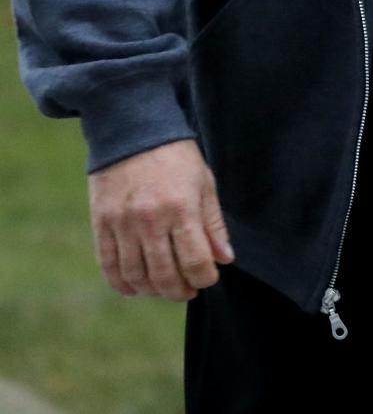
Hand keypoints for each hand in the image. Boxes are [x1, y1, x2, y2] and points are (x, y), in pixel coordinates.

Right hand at [88, 138, 234, 300]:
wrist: (133, 128)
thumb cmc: (176, 155)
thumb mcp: (204, 182)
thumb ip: (213, 223)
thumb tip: (225, 259)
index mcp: (181, 208)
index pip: (195, 262)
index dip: (205, 278)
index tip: (208, 277)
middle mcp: (151, 220)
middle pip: (165, 277)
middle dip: (180, 291)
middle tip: (187, 289)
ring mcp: (123, 224)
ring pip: (137, 277)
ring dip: (153, 291)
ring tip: (164, 287)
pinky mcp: (102, 224)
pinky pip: (109, 266)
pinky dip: (122, 284)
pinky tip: (135, 286)